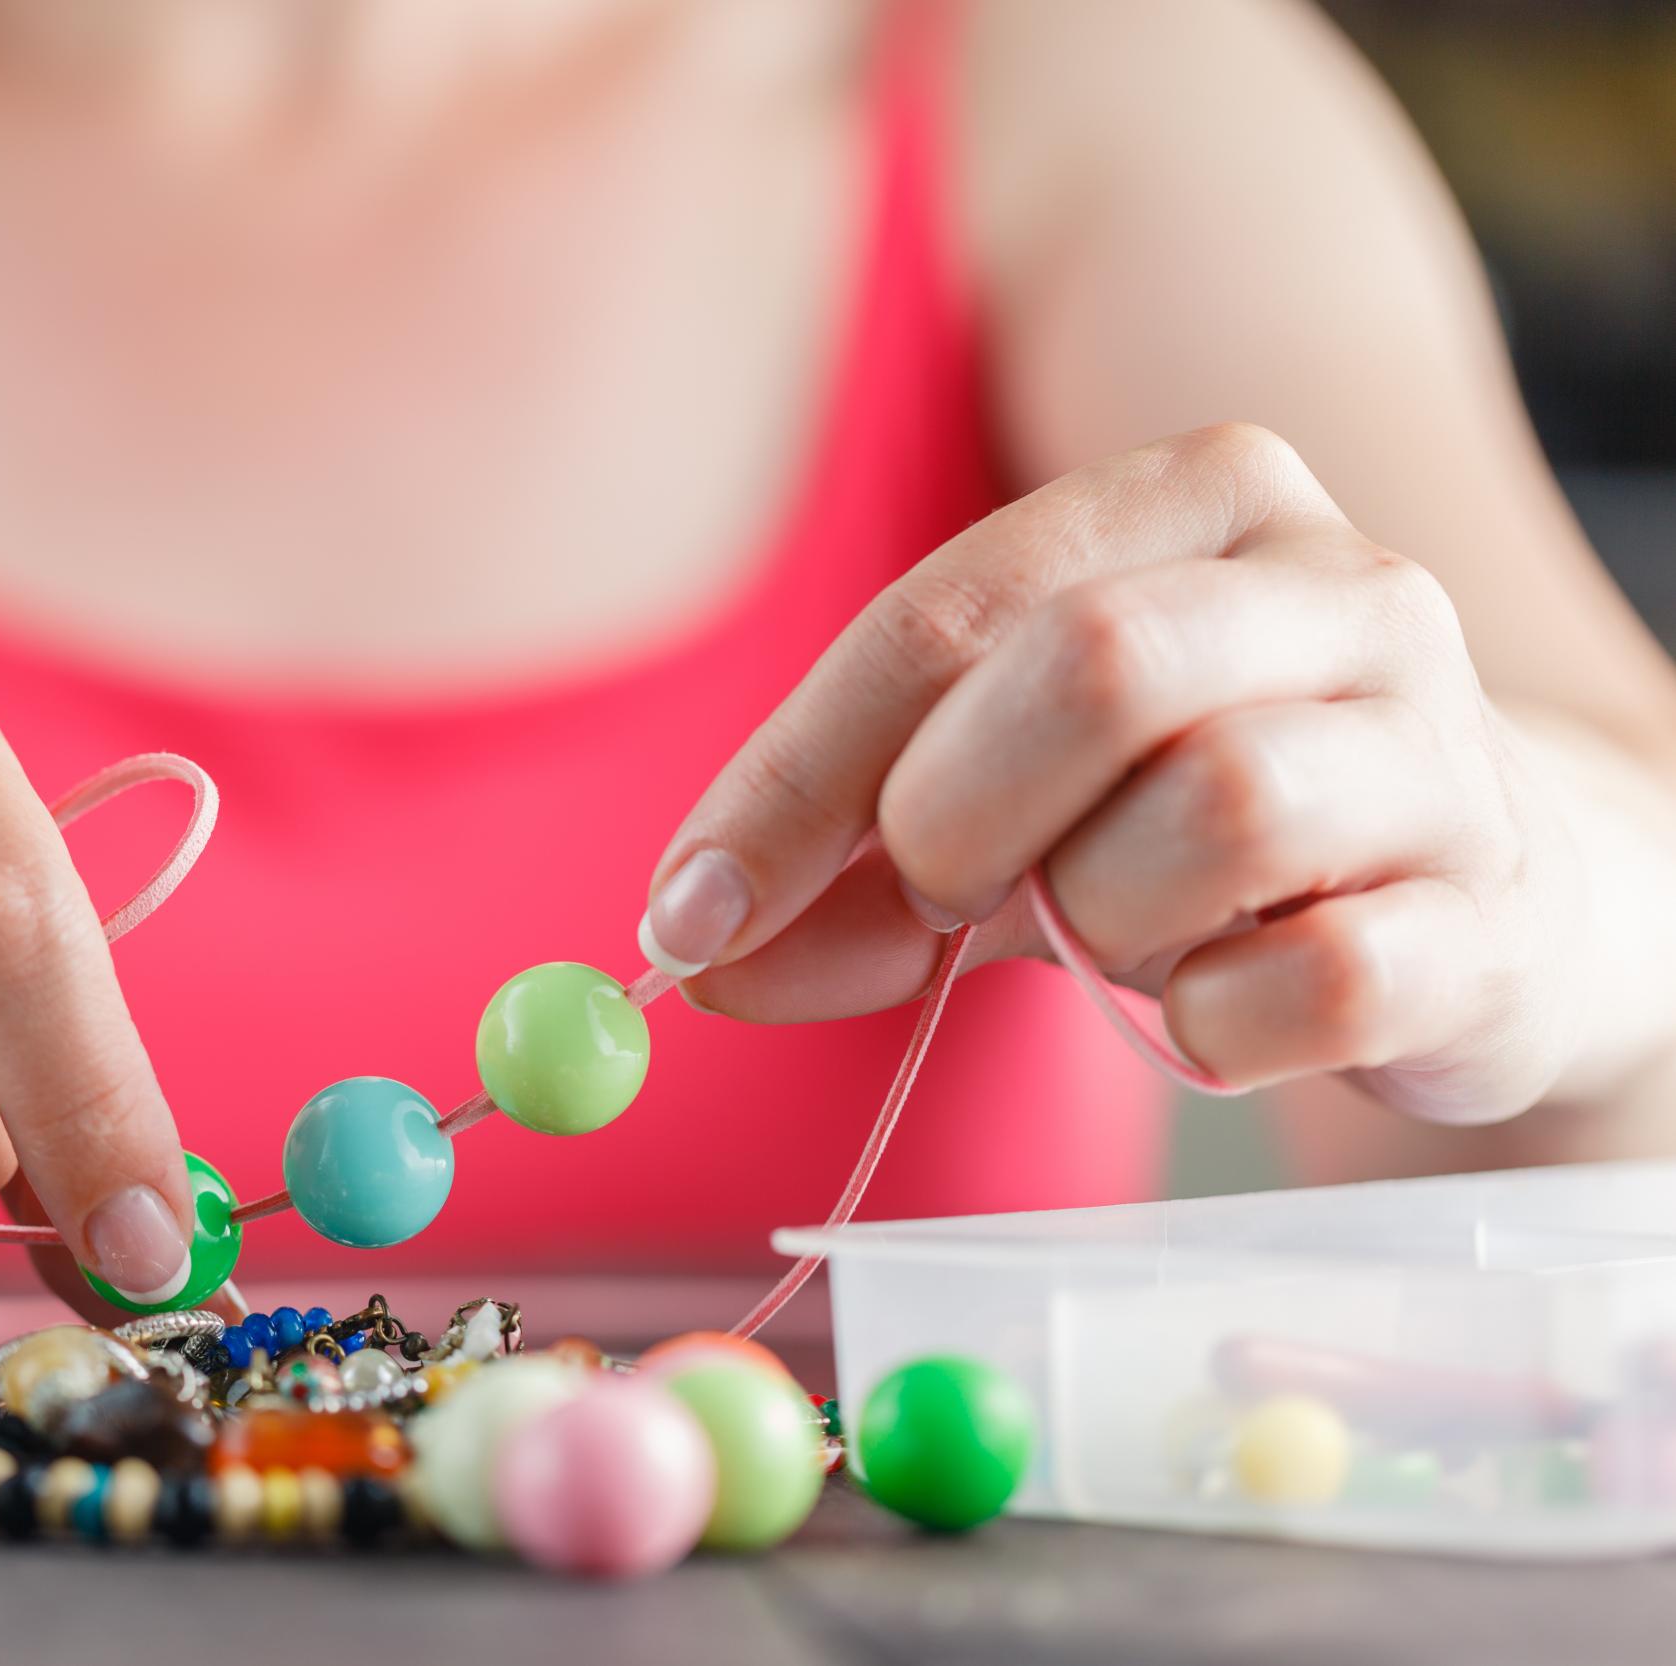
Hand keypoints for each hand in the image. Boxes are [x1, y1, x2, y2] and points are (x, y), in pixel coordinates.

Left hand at [642, 425, 1586, 1124]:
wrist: (1485, 901)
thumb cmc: (1199, 821)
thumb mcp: (1011, 802)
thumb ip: (851, 865)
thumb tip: (694, 948)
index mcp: (1197, 500)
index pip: (944, 614)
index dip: (792, 777)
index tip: (686, 914)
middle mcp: (1342, 589)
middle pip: (1089, 666)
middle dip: (958, 821)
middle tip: (948, 897)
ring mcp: (1441, 748)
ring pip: (1216, 812)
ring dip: (1101, 922)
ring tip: (1120, 937)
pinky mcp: (1493, 919)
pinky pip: (1316, 980)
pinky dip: (1211, 1026)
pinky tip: (1207, 1012)